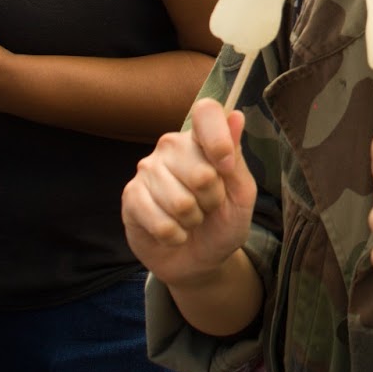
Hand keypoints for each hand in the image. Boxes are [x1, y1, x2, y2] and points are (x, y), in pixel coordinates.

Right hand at [122, 98, 256, 286]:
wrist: (199, 259)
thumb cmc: (222, 221)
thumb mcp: (241, 194)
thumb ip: (237, 158)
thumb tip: (236, 116)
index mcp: (201, 138)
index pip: (206, 112)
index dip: (219, 140)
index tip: (227, 167)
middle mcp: (171, 146)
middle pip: (201, 171)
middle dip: (213, 200)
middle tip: (209, 206)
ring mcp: (147, 170)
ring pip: (180, 202)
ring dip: (193, 220)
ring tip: (191, 219)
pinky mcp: (131, 197)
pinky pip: (160, 221)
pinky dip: (175, 235)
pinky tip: (174, 232)